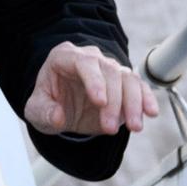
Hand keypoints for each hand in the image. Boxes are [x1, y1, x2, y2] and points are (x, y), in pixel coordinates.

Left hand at [24, 41, 157, 137]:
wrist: (61, 109)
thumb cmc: (47, 105)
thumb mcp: (36, 111)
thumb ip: (44, 113)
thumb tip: (58, 117)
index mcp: (64, 57)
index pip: (84, 63)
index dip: (94, 81)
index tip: (100, 102)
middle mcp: (90, 58)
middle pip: (110, 72)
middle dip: (113, 102)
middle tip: (109, 128)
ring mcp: (110, 68)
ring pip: (128, 79)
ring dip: (134, 104)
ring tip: (134, 127)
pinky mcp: (124, 83)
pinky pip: (140, 87)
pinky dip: (147, 99)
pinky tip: (150, 113)